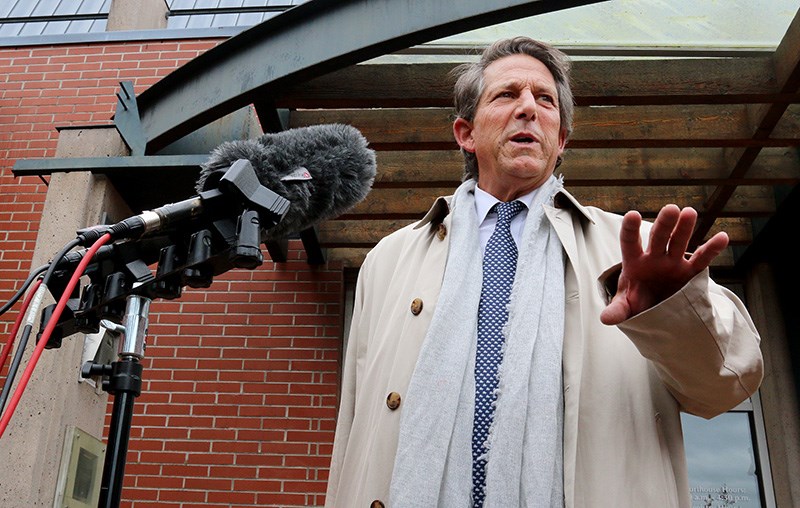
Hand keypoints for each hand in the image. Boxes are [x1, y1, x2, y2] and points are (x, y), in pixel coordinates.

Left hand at [600, 205, 728, 324]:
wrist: (654, 307)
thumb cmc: (635, 300)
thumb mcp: (625, 305)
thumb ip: (618, 309)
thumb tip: (606, 319)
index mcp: (634, 262)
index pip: (630, 242)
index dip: (630, 229)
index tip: (632, 215)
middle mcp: (654, 258)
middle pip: (658, 238)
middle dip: (664, 224)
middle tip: (670, 209)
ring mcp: (673, 262)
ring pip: (679, 242)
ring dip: (684, 229)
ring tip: (689, 212)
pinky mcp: (689, 272)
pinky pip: (702, 259)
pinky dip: (712, 249)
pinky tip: (723, 237)